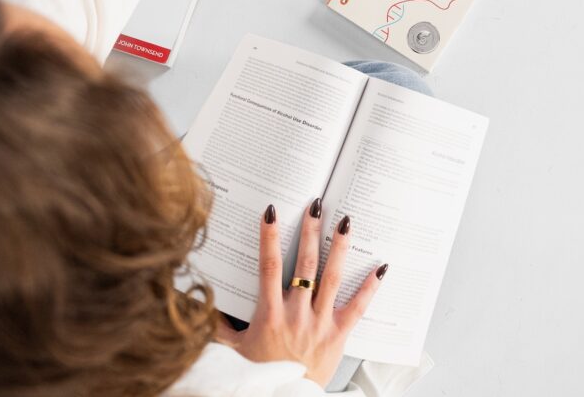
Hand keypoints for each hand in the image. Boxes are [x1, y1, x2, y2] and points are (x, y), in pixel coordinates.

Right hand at [216, 201, 387, 386]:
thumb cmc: (258, 378)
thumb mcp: (233, 351)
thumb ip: (219, 326)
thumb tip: (202, 304)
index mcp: (269, 315)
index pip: (267, 267)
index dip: (268, 238)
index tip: (271, 212)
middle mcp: (296, 315)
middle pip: (304, 265)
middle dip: (309, 232)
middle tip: (315, 205)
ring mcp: (319, 324)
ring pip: (331, 279)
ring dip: (338, 248)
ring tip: (345, 222)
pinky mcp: (338, 337)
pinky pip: (357, 309)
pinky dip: (369, 287)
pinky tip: (380, 267)